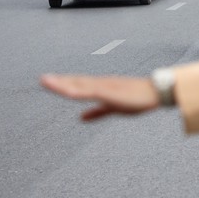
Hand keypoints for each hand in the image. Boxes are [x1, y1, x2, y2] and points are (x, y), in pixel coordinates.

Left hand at [40, 74, 160, 120]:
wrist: (156, 92)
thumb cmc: (138, 99)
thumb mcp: (114, 108)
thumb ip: (97, 112)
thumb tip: (80, 118)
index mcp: (101, 87)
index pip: (78, 84)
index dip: (63, 83)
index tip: (49, 81)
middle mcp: (100, 84)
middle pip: (76, 82)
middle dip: (59, 81)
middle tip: (42, 79)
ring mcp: (104, 87)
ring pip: (79, 85)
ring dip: (63, 83)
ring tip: (48, 82)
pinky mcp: (110, 92)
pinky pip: (91, 92)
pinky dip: (78, 91)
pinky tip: (67, 92)